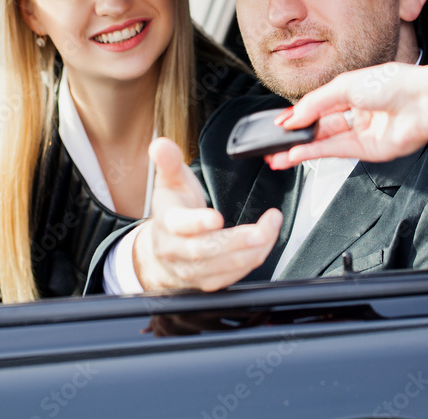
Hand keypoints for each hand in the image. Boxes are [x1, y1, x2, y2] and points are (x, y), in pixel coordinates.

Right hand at [133, 138, 281, 291]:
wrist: (157, 252)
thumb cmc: (170, 211)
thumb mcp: (168, 183)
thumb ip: (168, 162)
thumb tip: (160, 144)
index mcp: (167, 223)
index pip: (179, 225)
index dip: (197, 223)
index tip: (216, 217)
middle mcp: (176, 251)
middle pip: (205, 251)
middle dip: (237, 241)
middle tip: (262, 230)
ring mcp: (191, 271)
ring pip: (222, 266)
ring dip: (251, 251)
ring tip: (270, 229)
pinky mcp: (207, 283)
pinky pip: (232, 277)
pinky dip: (252, 260)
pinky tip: (264, 242)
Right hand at [265, 62, 427, 168]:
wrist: (423, 102)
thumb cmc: (393, 84)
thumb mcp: (344, 85)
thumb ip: (314, 103)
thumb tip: (292, 117)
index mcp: (351, 92)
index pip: (317, 107)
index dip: (297, 116)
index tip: (278, 124)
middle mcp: (355, 113)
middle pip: (318, 127)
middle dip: (294, 136)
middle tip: (273, 144)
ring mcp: (360, 133)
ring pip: (323, 142)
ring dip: (299, 149)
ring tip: (277, 155)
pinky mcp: (367, 151)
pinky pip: (334, 152)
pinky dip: (313, 153)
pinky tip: (295, 154)